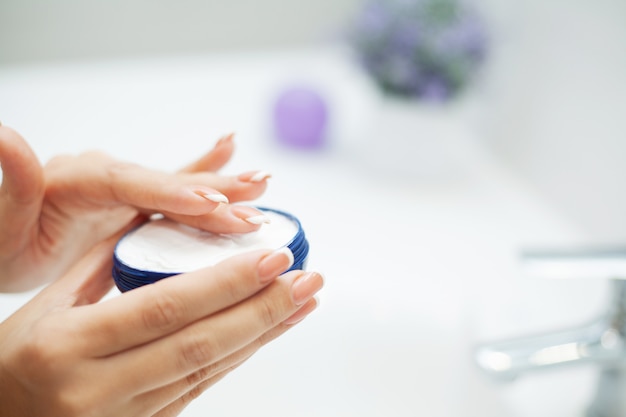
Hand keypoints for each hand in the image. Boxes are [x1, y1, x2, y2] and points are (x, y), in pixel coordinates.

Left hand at [0, 125, 271, 290]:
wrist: (12, 247)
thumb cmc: (5, 242)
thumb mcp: (2, 225)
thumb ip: (14, 182)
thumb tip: (4, 134)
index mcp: (75, 179)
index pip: (128, 182)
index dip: (171, 192)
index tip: (210, 205)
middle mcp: (107, 174)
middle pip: (165, 181)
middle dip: (212, 194)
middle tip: (254, 207)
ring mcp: (125, 185)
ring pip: (180, 183)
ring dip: (222, 184)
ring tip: (262, 182)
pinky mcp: (136, 200)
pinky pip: (177, 184)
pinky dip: (206, 169)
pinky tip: (232, 152)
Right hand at [0, 229, 322, 416]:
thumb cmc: (14, 360)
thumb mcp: (45, 304)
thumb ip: (104, 259)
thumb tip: (161, 217)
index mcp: (68, 344)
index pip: (166, 307)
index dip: (227, 282)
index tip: (273, 257)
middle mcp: (97, 388)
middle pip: (200, 343)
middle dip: (263, 309)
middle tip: (307, 278)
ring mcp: (122, 416)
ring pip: (208, 369)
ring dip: (262, 334)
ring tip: (302, 302)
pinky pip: (200, 388)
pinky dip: (238, 357)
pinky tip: (266, 332)